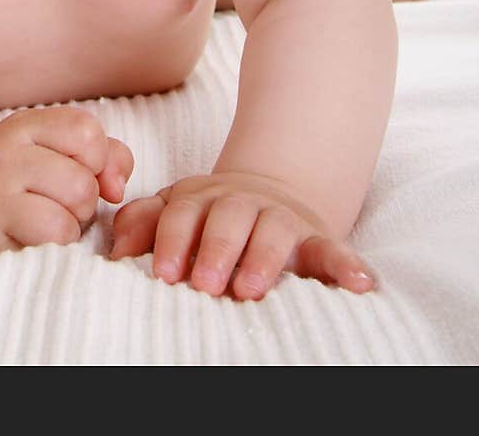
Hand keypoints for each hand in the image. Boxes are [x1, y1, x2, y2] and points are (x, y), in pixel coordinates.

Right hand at [0, 105, 133, 255]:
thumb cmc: (16, 183)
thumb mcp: (55, 154)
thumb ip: (105, 157)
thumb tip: (117, 187)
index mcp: (25, 126)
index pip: (87, 131)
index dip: (97, 161)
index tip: (79, 174)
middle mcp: (5, 151)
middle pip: (84, 179)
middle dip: (83, 203)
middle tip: (55, 207)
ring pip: (73, 204)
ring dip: (72, 225)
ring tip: (45, 224)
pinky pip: (53, 234)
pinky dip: (57, 246)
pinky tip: (33, 242)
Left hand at [109, 170, 375, 299]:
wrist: (268, 191)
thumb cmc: (208, 214)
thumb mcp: (174, 210)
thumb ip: (144, 222)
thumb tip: (116, 249)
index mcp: (200, 198)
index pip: (182, 212)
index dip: (172, 239)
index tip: (162, 272)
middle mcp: (240, 203)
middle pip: (227, 218)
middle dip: (214, 249)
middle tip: (202, 284)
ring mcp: (280, 218)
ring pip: (274, 231)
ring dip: (263, 258)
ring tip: (250, 288)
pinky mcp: (315, 237)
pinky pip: (335, 248)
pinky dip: (348, 265)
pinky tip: (362, 284)